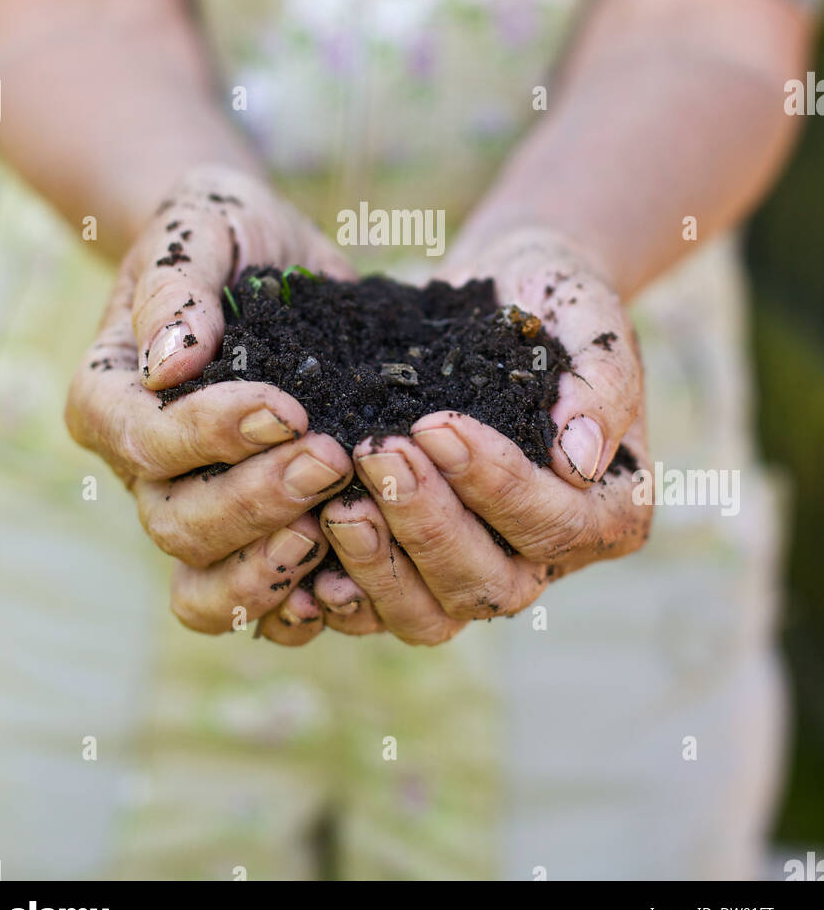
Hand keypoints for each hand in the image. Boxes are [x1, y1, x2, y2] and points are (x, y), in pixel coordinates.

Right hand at [65, 164, 353, 634]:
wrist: (264, 251)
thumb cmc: (223, 231)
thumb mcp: (202, 228)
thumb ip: (177, 285)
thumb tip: (172, 361)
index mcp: (110, 398)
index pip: (148, 442)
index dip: (213, 435)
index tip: (287, 406)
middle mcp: (142, 467)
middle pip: (179, 522)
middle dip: (257, 498)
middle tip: (332, 458)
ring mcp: (195, 507)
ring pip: (208, 581)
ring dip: (271, 567)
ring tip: (335, 529)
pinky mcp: (253, 530)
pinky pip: (257, 600)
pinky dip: (295, 604)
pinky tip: (349, 579)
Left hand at [305, 226, 650, 644]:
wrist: (500, 295)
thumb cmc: (554, 304)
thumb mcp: (590, 319)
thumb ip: (599, 385)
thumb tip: (579, 461)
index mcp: (609, 512)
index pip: (553, 523)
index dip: (495, 484)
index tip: (436, 424)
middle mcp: (545, 560)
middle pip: (488, 585)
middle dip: (428, 524)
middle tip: (377, 453)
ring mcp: (475, 570)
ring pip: (428, 614)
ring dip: (378, 564)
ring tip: (336, 505)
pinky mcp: (414, 566)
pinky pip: (374, 607)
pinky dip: (335, 593)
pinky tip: (301, 552)